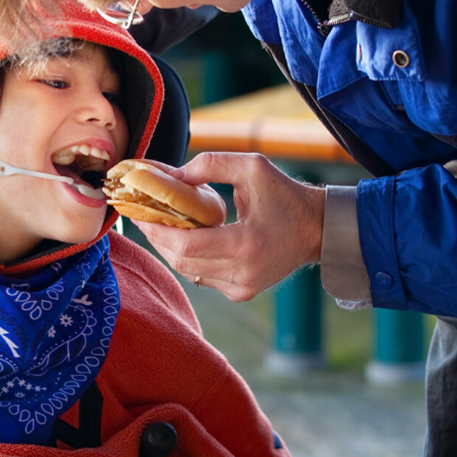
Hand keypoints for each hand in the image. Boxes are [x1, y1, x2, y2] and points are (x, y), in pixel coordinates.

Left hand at [132, 152, 325, 301]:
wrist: (318, 230)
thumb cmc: (286, 195)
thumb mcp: (253, 168)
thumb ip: (210, 164)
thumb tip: (171, 174)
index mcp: (246, 245)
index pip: (186, 245)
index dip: (157, 230)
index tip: (138, 212)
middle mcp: (242, 273)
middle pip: (180, 261)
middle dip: (157, 237)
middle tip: (142, 215)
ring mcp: (242, 288)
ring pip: (188, 272)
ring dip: (169, 247)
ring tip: (158, 223)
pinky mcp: (241, 293)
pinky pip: (201, 276)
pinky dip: (189, 258)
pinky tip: (185, 238)